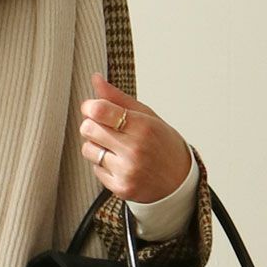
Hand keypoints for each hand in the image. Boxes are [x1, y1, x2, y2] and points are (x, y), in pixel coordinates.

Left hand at [79, 72, 191, 202]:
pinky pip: (95, 169)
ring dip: (95, 146)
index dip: (90, 107)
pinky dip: (102, 165)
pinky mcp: (120, 188)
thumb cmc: (163, 145)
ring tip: (115, 147)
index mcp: (143, 127)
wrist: (178, 181)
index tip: (93, 108)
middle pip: (88, 129)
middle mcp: (134, 149)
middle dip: (92, 125)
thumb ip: (118, 98)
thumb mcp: (147, 116)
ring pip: (88, 149)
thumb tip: (96, 78)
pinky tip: (120, 163)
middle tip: (106, 128)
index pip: (100, 110)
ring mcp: (127, 170)